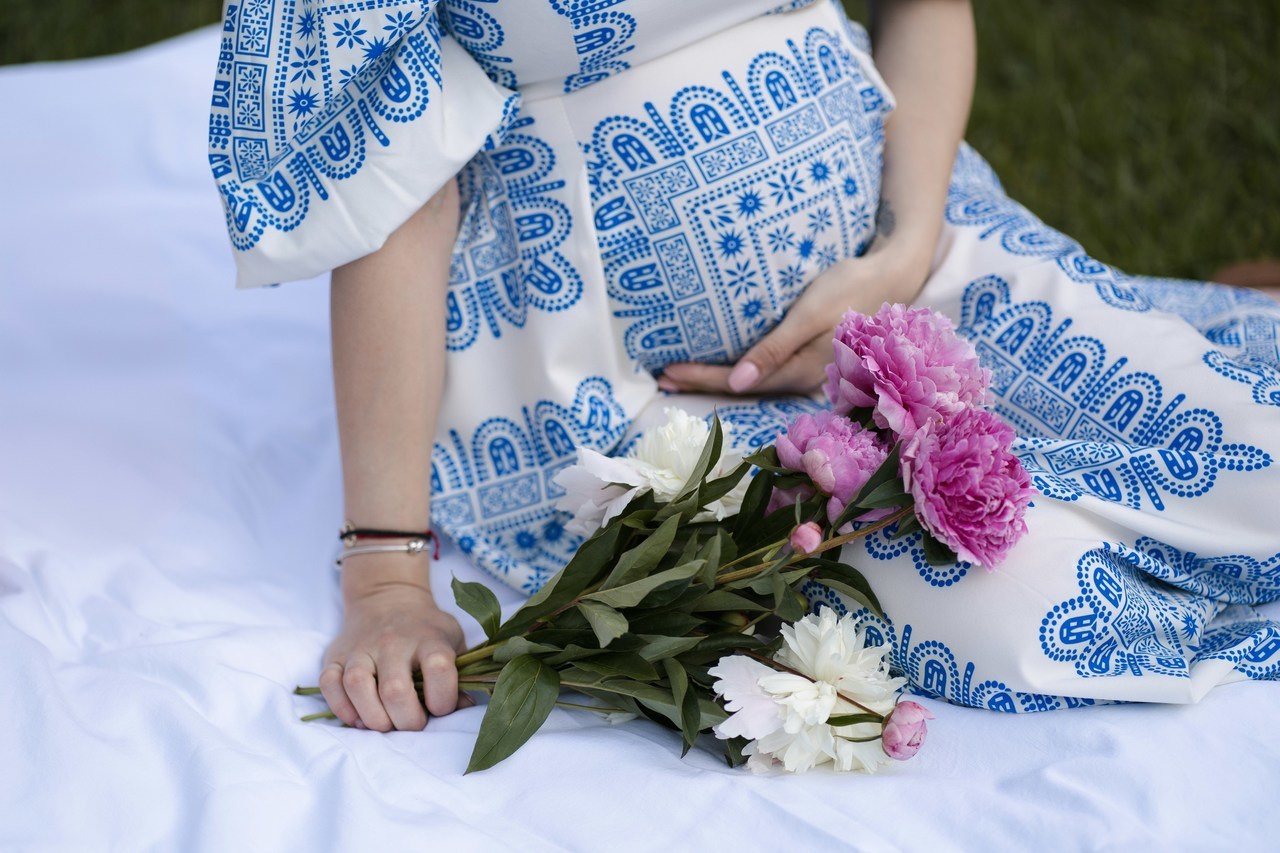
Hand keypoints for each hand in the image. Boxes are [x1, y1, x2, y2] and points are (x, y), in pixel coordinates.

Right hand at [319, 574, 466, 731]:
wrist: (387, 597)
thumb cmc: (425, 629)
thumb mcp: (452, 640)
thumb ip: (461, 675)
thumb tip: (466, 708)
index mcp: (429, 638)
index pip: (439, 669)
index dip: (443, 699)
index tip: (441, 707)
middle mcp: (393, 642)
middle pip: (395, 690)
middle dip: (406, 720)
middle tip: (413, 723)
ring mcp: (361, 647)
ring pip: (358, 686)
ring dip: (373, 717)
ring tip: (386, 724)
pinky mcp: (336, 655)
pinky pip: (329, 684)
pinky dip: (342, 708)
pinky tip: (358, 717)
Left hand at [657, 251, 923, 395]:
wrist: (891, 276)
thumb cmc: (849, 288)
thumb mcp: (809, 315)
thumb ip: (774, 350)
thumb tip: (737, 385)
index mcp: (798, 371)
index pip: (738, 382)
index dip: (702, 379)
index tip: (668, 372)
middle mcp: (799, 377)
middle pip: (740, 386)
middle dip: (700, 383)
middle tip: (661, 378)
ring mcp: (804, 369)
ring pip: (750, 380)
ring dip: (715, 378)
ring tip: (680, 375)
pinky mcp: (805, 357)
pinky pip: (763, 369)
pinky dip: (736, 367)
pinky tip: (721, 363)